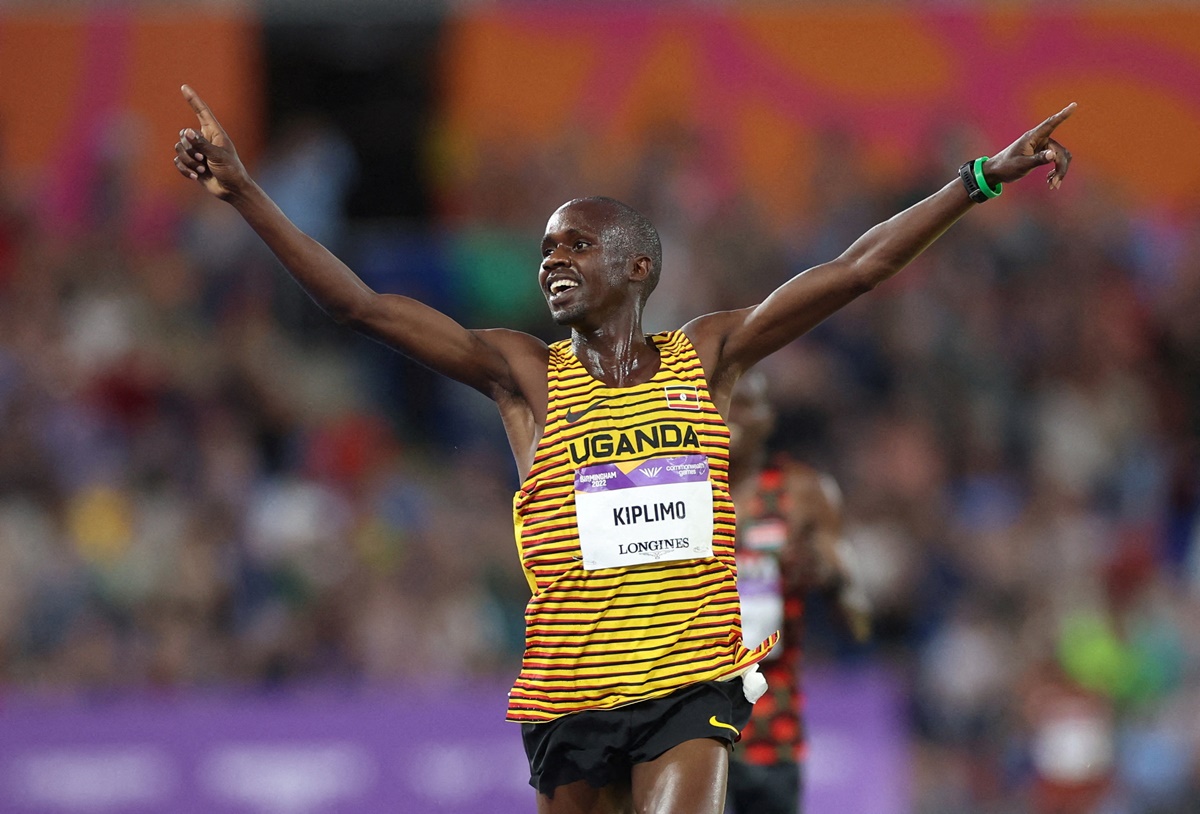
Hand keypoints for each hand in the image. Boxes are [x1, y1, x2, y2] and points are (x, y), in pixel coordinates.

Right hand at [173, 84, 250, 200]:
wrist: (232, 190)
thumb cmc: (231, 171)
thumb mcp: (218, 156)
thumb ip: (202, 144)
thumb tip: (186, 132)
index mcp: (214, 133)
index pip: (202, 112)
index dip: (193, 99)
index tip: (184, 87)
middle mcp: (204, 140)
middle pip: (184, 135)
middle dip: (190, 149)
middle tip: (202, 160)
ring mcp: (197, 152)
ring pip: (179, 149)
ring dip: (189, 162)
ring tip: (203, 169)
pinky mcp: (192, 164)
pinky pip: (178, 162)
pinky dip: (185, 170)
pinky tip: (196, 177)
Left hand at [982, 103, 1075, 189]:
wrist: (997, 172)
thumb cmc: (1006, 166)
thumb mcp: (1022, 165)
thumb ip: (1037, 159)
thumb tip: (1053, 155)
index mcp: (1032, 137)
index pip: (1050, 124)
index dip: (1063, 115)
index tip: (1074, 105)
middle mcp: (1039, 139)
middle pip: (1060, 151)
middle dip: (1060, 167)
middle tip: (1055, 184)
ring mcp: (1042, 146)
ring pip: (1060, 156)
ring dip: (1059, 171)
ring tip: (1053, 185)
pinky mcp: (1042, 153)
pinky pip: (1056, 160)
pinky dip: (1056, 171)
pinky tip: (1050, 181)